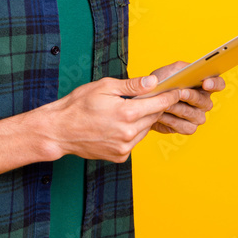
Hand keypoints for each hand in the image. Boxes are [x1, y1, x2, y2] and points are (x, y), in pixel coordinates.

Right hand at [40, 75, 181, 162]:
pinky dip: (132, 132)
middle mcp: (128, 133)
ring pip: (144, 130)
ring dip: (142, 119)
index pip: (158, 103)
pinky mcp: (120, 156)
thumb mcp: (105, 87)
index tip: (178, 90)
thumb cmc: (78, 106)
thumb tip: (153, 81)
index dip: (170, 96)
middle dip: (154, 106)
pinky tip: (119, 124)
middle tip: (152, 96)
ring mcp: (124, 147)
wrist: (59, 131)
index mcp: (126, 113)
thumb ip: (132, 85)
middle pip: (153, 116)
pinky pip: (134, 141)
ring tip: (130, 110)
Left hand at [148, 61, 225, 134]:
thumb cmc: (161, 83)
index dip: (215, 84)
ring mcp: (197, 116)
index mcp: (204, 85)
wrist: (147, 101)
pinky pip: (185, 127)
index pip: (219, 84)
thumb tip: (187, 71)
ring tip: (166, 104)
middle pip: (205, 102)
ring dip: (178, 109)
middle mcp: (204, 102)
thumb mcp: (169, 71)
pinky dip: (171, 120)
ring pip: (194, 115)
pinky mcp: (188, 128)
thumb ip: (180, 68)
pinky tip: (161, 115)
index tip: (205, 83)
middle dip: (192, 97)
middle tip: (180, 93)